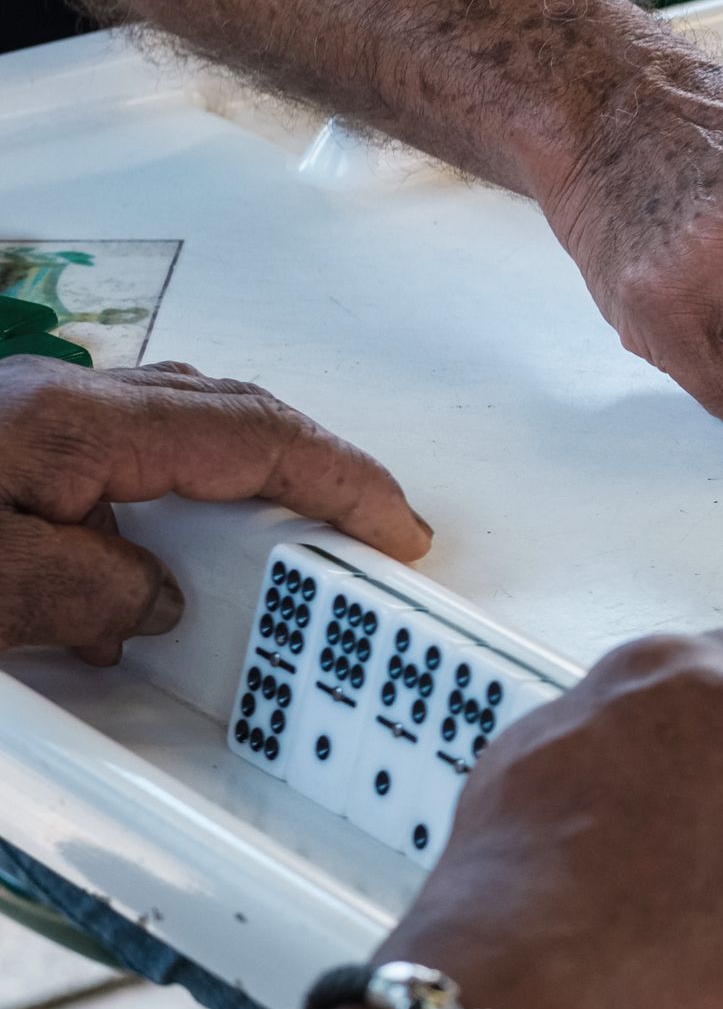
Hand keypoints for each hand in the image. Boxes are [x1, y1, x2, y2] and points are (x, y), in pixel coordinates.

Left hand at [0, 357, 428, 664]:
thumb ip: (96, 594)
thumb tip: (154, 603)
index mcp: (68, 423)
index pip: (256, 435)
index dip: (345, 482)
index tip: (397, 529)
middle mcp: (54, 405)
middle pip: (230, 420)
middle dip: (313, 477)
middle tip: (365, 537)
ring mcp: (26, 422)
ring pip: (175, 437)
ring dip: (239, 492)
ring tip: (273, 559)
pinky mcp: (3, 452)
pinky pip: (117, 466)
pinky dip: (169, 511)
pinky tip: (153, 571)